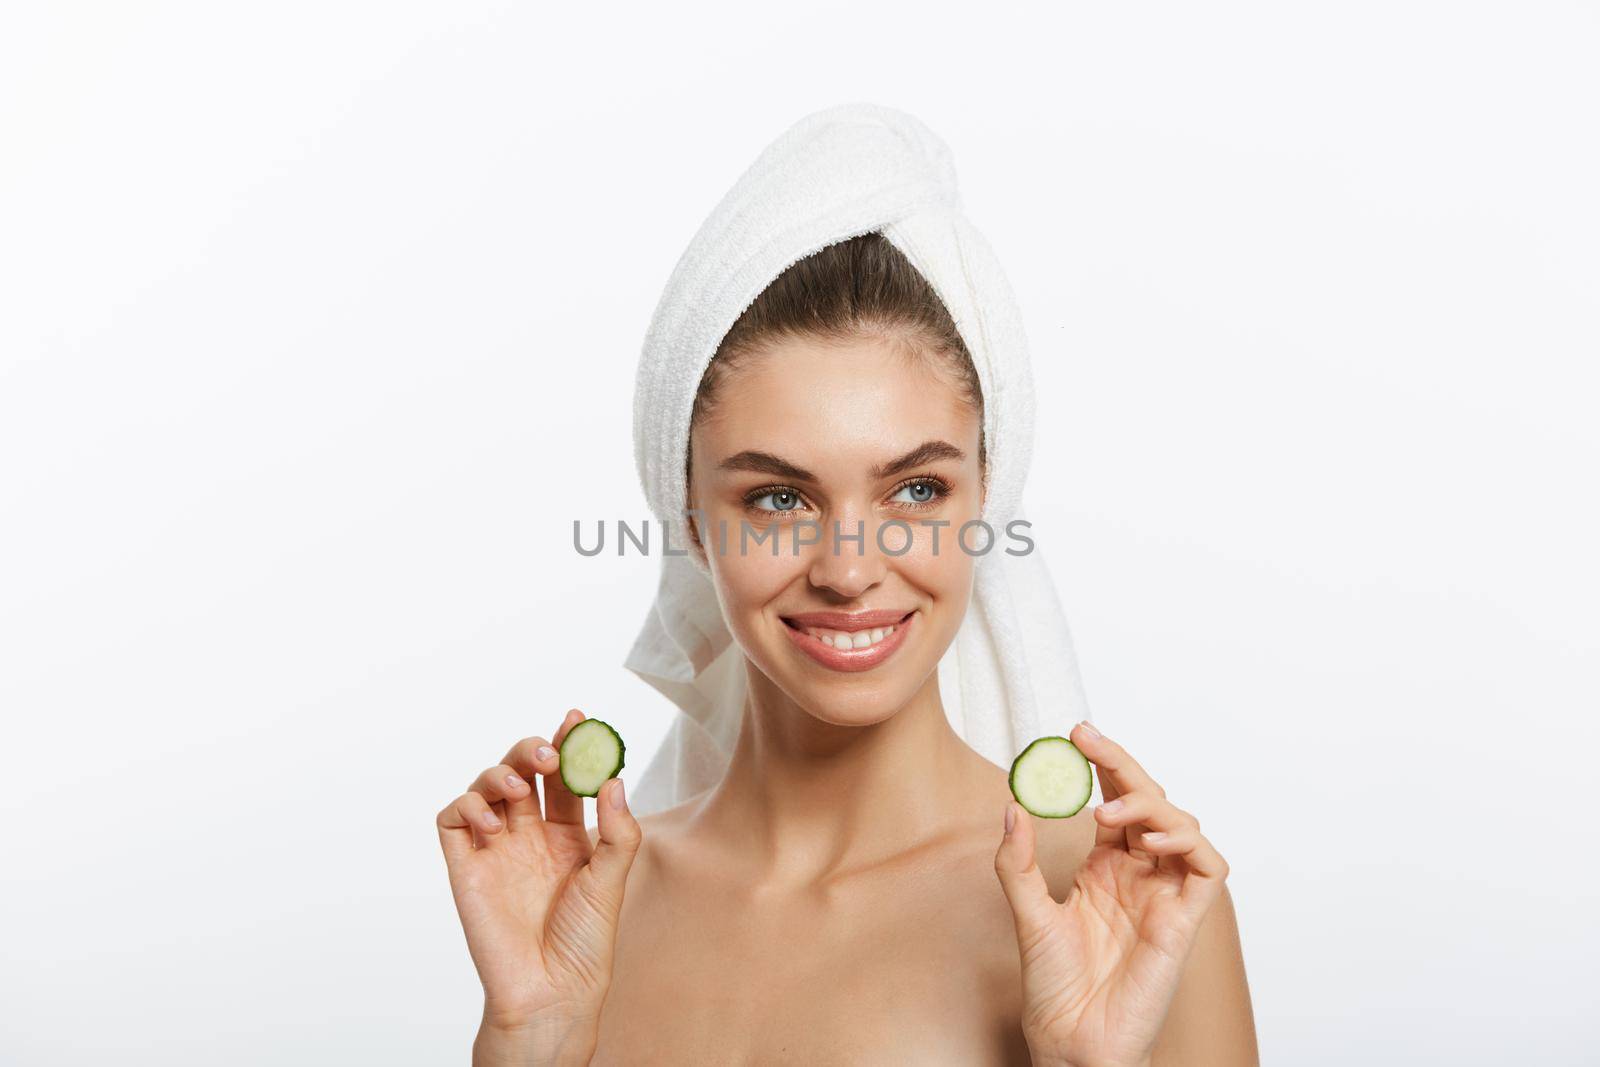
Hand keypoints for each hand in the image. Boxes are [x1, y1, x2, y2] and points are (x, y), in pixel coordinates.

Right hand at [437, 708, 641, 1065]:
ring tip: (521, 787)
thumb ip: (617, 829)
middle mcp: (530, 836)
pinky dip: (468, 805)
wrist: (551, 990)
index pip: (565, 778)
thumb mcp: (612, 878)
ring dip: (500, 772)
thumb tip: (613, 778)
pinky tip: (493, 820)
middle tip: (548, 753)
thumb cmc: (585, 941)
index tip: (577, 718)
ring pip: (487, 786)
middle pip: (523, 772)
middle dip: (532, 751)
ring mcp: (496, 849)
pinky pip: (453, 819)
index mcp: (568, 835)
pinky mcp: (465, 866)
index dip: (568, 745)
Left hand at [994, 721, 1229, 1066]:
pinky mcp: (1185, 922)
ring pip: (1182, 826)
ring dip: (1149, 805)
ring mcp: (1164, 896)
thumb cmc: (1053, 987)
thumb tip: (1012, 803)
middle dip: (1122, 766)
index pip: (1113, 801)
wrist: (1071, 1041)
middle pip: (1147, 802)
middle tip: (1088, 740)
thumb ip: (1017, 861)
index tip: (1076, 734)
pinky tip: (1148, 840)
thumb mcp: (1026, 912)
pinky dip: (1187, 844)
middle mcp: (1138, 876)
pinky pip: (1209, 870)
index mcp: (1104, 869)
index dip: (1103, 766)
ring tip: (1107, 813)